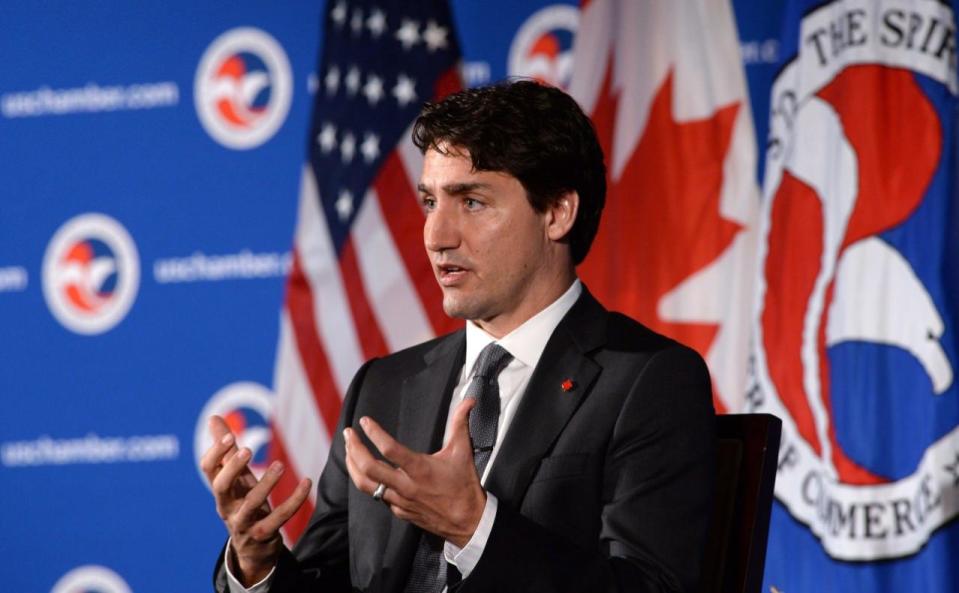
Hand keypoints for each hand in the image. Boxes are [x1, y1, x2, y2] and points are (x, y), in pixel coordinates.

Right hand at [199, 415, 311, 585]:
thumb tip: (213, 418)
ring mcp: (244, 523)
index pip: (208, 470)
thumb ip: (227, 450)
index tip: (230, 435)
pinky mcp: (263, 534)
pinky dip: (294, 500)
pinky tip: (307, 482)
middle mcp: (227, 507)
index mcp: (220, 490)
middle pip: (220, 487)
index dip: (216, 452)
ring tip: (280, 465)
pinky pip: (279, 517)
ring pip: (251, 504)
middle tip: (248, 449)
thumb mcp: (236, 478)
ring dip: (266, 484)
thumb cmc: (243, 503)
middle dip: (232, 468)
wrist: (253, 549)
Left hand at [344, 398, 485, 547]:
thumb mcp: (463, 452)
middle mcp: (406, 486)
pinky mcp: (399, 511)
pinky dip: (368, 482)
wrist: (468, 522)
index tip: (365, 422)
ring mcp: (400, 501)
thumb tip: (468, 402)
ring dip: (353, 466)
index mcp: (420, 469)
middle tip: (348, 434)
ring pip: (366, 485)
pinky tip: (365, 473)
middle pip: (369, 468)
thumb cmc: (465, 488)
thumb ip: (461, 423)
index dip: (374, 433)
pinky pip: (378, 497)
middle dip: (354, 448)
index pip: (389, 449)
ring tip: (349, 451)